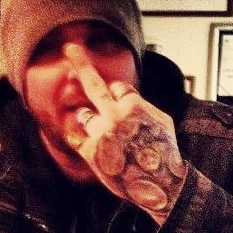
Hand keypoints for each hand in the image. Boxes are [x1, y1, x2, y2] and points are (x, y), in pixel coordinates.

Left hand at [64, 43, 186, 224]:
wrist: (158, 184)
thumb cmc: (163, 153)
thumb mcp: (161, 120)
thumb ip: (142, 105)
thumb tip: (131, 96)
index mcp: (133, 104)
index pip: (116, 87)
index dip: (118, 97)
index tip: (122, 107)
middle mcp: (113, 115)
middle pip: (93, 83)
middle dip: (81, 63)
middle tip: (69, 47)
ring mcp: (100, 132)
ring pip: (84, 115)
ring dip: (90, 122)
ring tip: (108, 138)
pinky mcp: (90, 151)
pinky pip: (78, 139)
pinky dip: (86, 142)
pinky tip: (101, 153)